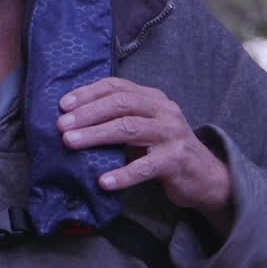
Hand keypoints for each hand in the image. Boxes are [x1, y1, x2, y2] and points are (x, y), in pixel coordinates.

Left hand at [58, 78, 232, 223]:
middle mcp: (164, 110)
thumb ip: (118, 120)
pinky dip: (122, 174)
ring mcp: (172, 134)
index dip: (88, 93)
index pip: (117, 87)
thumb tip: (73, 122)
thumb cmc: (164, 150)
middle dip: (87, 113)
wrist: (204, 176)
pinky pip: (145, 167)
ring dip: (96, 135)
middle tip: (62, 126)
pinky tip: (103, 181)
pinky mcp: (177, 160)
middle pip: (121, 104)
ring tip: (70, 143)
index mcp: (153, 98)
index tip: (63, 105)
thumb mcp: (143, 128)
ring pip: (129, 128)